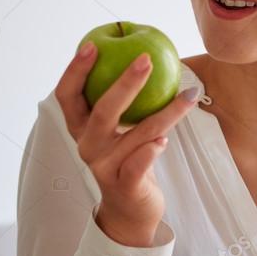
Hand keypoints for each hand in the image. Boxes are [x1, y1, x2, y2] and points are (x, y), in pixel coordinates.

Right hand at [54, 42, 198, 245]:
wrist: (131, 210)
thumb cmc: (127, 160)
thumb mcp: (119, 131)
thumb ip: (123, 103)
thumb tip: (143, 57)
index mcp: (82, 129)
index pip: (67, 96)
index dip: (75, 70)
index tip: (93, 44)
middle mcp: (89, 147)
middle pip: (101, 111)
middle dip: (123, 83)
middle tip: (146, 60)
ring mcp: (105, 168)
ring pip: (136, 134)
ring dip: (165, 112)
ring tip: (189, 94)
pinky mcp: (126, 186)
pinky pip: (139, 164)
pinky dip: (152, 150)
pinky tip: (165, 139)